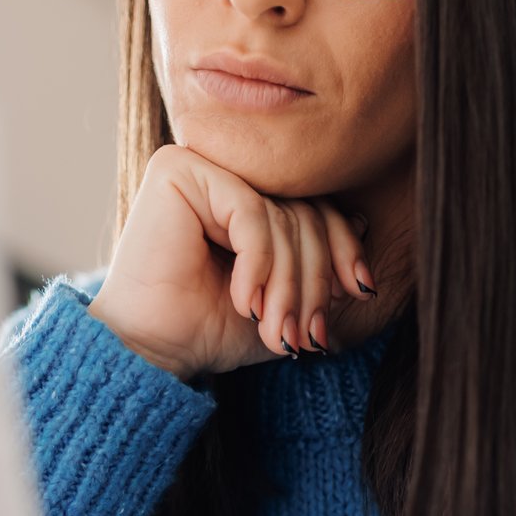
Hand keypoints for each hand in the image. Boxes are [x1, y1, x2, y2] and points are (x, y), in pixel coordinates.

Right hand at [87, 145, 381, 379]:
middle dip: (315, 279)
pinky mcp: (179, 169)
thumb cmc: (208, 328)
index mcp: (246, 195)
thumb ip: (319, 265)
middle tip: (307, 334)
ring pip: (281, 216)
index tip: (359, 293)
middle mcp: (224, 171)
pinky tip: (243, 301)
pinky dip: (258, 263)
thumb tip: (363, 223)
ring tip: (277, 330)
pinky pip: (251, 212)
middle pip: (303, 210)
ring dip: (287, 284)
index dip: (343, 248)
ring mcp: (202, 165)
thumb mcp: (284, 298)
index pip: (315, 206)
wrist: (152, 351)